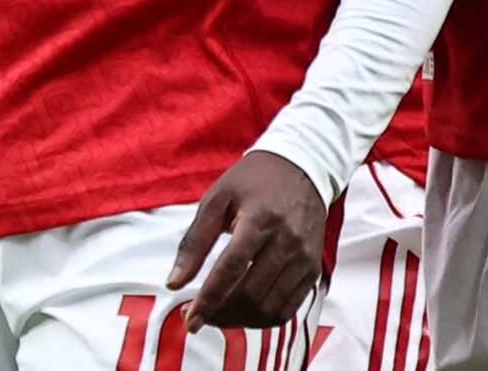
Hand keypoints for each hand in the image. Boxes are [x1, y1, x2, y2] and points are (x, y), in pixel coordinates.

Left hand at [168, 151, 326, 329]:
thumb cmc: (253, 181)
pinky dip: (261, 318)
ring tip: (217, 313)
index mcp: (260, 219)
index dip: (208, 301)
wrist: (302, 166)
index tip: (189, 320)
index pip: (231, 269)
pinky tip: (242, 310)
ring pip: (269, 309)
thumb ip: (194, 242)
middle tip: (195, 316)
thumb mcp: (217, 199)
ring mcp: (304, 258)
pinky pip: (288, 309)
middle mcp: (287, 241)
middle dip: (219, 315)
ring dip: (238, 320)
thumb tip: (174, 282)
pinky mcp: (313, 269)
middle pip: (251, 295)